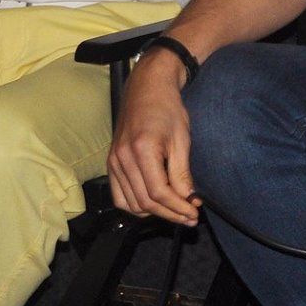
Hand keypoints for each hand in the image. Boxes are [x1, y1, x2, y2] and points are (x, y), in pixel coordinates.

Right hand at [108, 46, 200, 224]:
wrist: (146, 89)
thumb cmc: (167, 109)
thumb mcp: (182, 139)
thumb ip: (182, 173)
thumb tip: (189, 200)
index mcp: (142, 150)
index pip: (159, 193)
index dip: (178, 208)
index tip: (194, 213)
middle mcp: (123, 158)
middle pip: (145, 202)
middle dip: (170, 214)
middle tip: (190, 217)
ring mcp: (113, 162)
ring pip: (131, 203)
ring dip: (154, 213)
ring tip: (175, 211)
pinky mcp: (111, 163)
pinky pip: (119, 196)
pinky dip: (135, 205)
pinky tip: (154, 204)